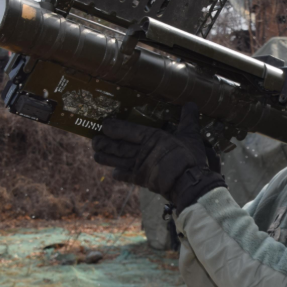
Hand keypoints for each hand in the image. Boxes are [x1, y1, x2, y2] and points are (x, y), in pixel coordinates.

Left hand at [92, 103, 225, 210]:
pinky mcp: (141, 180)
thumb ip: (188, 119)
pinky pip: (126, 176)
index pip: (127, 130)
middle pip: (117, 146)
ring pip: (117, 160)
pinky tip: (114, 173)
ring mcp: (139, 166)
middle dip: (103, 143)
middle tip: (94, 140)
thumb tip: (192, 103)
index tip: (104, 125)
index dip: (113, 128)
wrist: (188, 183)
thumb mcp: (190, 135)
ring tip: (96, 154)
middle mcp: (141, 151)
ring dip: (105, 158)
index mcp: (151, 137)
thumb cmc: (189, 157)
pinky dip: (119, 174)